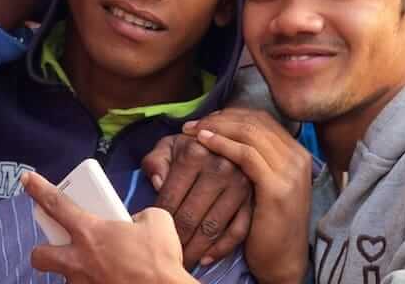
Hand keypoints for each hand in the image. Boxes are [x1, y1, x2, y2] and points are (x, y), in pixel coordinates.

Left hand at [22, 171, 195, 283]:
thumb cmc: (159, 258)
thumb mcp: (155, 220)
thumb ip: (138, 215)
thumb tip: (135, 222)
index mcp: (91, 232)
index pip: (56, 204)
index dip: (38, 189)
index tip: (26, 179)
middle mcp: (80, 260)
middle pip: (40, 255)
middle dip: (42, 250)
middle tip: (58, 247)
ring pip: (65, 278)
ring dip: (77, 271)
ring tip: (100, 268)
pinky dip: (96, 282)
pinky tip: (113, 279)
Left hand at [142, 130, 253, 267]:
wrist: (226, 142)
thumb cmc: (190, 149)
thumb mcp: (168, 147)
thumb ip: (156, 162)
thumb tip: (158, 182)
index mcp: (196, 151)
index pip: (170, 198)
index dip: (158, 223)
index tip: (151, 237)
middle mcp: (221, 166)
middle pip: (190, 216)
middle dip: (175, 241)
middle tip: (165, 255)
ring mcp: (240, 184)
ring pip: (211, 227)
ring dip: (195, 250)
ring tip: (182, 261)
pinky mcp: (253, 199)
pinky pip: (237, 231)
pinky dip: (221, 249)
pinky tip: (205, 259)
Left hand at [185, 109, 311, 283]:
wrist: (283, 260)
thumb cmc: (266, 226)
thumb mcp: (263, 187)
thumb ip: (253, 161)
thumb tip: (227, 136)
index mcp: (295, 153)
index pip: (261, 119)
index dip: (230, 114)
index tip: (206, 119)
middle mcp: (296, 157)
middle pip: (255, 121)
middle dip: (220, 118)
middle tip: (193, 123)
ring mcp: (290, 171)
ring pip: (250, 132)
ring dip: (217, 127)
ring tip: (193, 131)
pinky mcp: (277, 187)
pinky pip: (246, 155)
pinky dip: (222, 144)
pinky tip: (203, 142)